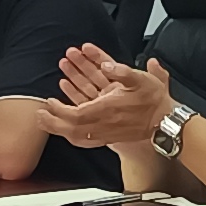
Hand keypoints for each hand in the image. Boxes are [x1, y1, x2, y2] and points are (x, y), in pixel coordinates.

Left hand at [35, 47, 167, 153]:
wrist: (166, 122)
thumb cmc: (154, 101)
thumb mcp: (142, 79)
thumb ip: (122, 71)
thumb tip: (107, 65)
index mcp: (108, 108)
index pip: (76, 113)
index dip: (60, 109)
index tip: (49, 102)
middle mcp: (105, 123)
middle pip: (71, 127)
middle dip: (53, 121)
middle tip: (39, 115)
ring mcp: (106, 132)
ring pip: (77, 135)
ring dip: (59, 128)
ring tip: (46, 122)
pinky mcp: (110, 136)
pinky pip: (86, 140)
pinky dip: (73, 136)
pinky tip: (66, 133)